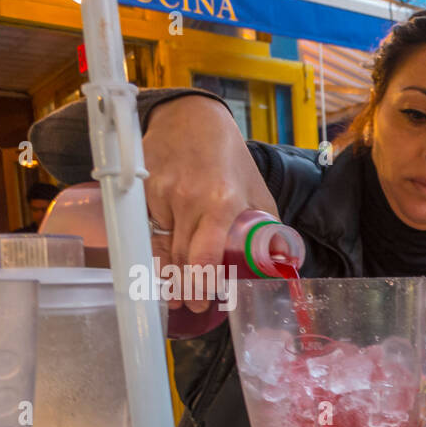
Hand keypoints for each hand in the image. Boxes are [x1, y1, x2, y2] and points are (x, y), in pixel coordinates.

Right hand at [143, 96, 280, 311]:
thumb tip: (283, 263)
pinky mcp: (142, 191)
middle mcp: (187, 200)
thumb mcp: (258, 192)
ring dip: (168, 274)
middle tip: (193, 307)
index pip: (205, 255)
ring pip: (161, 246)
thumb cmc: (230, 159)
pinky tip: (163, 265)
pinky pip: (150, 229)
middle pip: (181, 257)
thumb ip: (268, 227)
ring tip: (175, 297)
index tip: (205, 302)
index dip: (202, 283)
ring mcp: (160, 195)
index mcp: (221, 202)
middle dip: (186, 288)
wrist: (192, 119)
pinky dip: (157, 249)